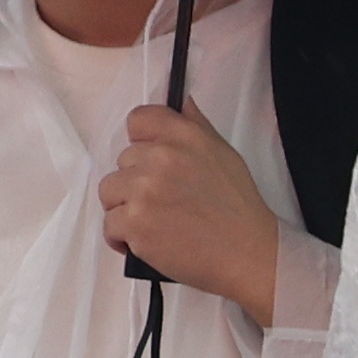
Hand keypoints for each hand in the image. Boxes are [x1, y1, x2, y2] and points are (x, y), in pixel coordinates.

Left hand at [97, 104, 285, 322]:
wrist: (248, 254)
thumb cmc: (239, 209)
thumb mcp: (225, 154)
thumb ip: (197, 127)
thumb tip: (182, 103)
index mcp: (184, 135)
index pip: (138, 120)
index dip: (141, 142)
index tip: (151, 160)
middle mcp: (161, 157)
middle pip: (122, 161)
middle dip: (136, 182)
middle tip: (163, 202)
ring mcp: (144, 190)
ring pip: (109, 192)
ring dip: (125, 208)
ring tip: (151, 222)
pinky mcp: (135, 223)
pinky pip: (109, 225)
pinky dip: (123, 237)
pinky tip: (145, 241)